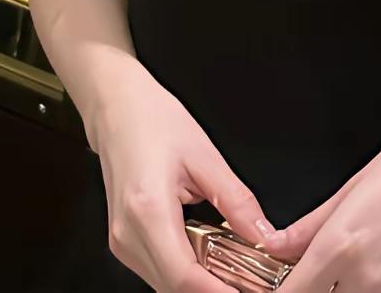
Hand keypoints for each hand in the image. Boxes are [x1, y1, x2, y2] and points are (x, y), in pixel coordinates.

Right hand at [94, 62, 277, 291]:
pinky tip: (209, 260)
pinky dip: (185, 272)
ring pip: (164, 284)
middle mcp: (128, 235)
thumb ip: (237, 201)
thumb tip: (265, 235)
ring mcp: (121, 242)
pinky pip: (157, 270)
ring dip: (199, 285)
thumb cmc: (155, 120)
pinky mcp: (122, 241)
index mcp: (148, 210)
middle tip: (250, 283)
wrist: (116, 107)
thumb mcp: (205, 156)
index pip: (184, 277)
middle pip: (173, 288)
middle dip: (213, 290)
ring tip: (236, 273)